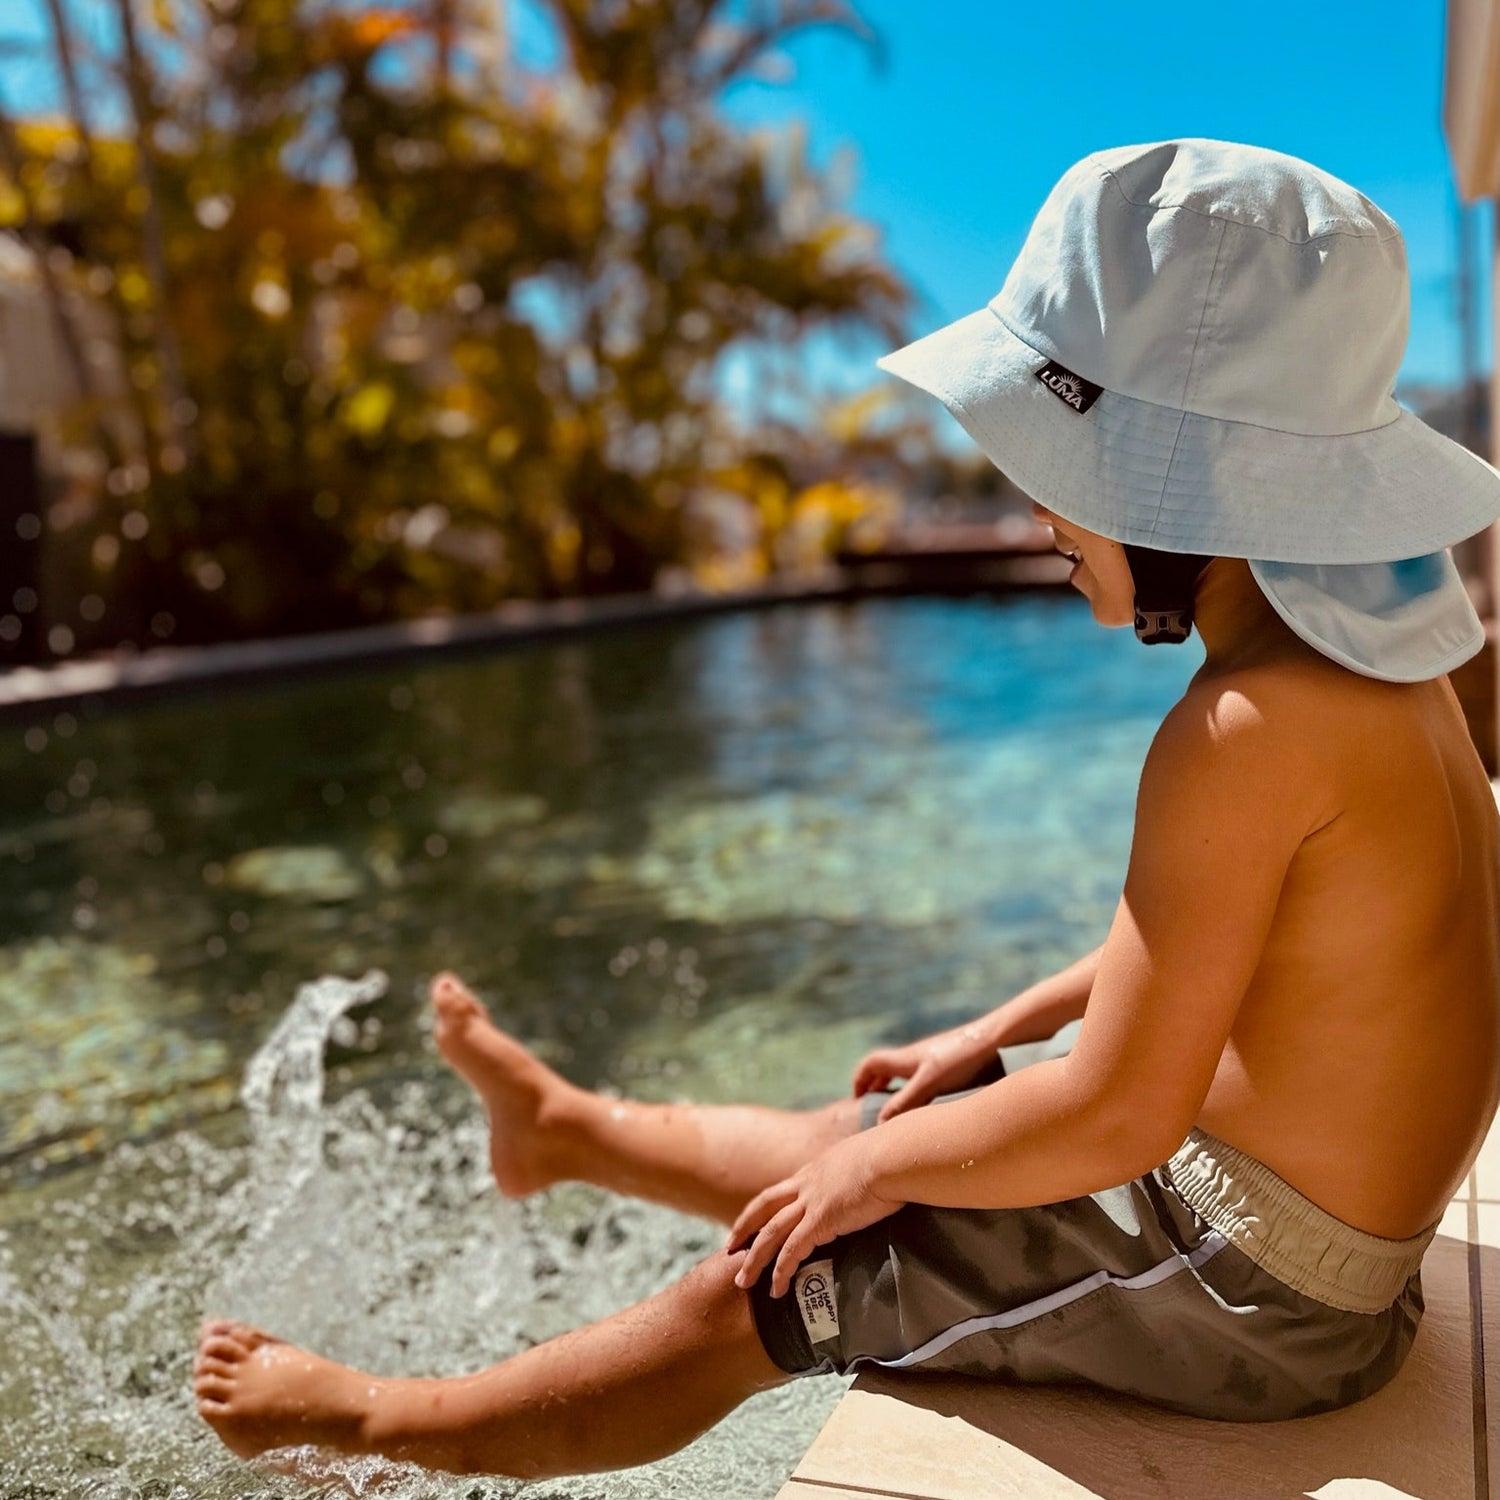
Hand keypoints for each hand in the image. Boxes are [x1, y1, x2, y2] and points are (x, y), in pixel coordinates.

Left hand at [728, 1134, 903, 1298]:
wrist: (892, 1156)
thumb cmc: (891, 1156)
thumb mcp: (867, 1158)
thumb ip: (860, 1171)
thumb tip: (873, 1178)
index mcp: (816, 1169)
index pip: (782, 1190)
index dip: (765, 1207)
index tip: (753, 1221)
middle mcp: (806, 1183)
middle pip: (763, 1206)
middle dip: (744, 1228)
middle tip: (730, 1248)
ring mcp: (810, 1202)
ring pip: (770, 1233)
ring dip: (754, 1259)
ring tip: (743, 1282)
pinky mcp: (820, 1221)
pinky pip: (792, 1251)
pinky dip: (781, 1271)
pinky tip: (777, 1289)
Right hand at [851, 1020, 999, 1122]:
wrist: (999, 1039)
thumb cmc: (963, 1058)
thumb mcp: (930, 1083)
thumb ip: (904, 1102)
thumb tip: (879, 1122)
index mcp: (906, 1058)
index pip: (870, 1064)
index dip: (859, 1081)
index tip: (857, 1102)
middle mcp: (918, 1056)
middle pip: (887, 1069)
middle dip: (877, 1088)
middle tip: (876, 1111)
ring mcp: (936, 1059)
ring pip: (908, 1075)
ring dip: (900, 1091)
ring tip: (905, 1115)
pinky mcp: (954, 1065)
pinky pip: (928, 1079)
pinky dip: (922, 1093)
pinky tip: (936, 1110)